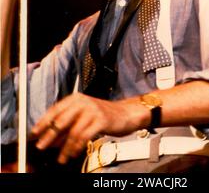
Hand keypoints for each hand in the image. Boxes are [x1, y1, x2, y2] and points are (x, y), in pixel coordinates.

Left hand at [31, 93, 147, 163]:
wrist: (125, 114)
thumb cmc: (102, 116)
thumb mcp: (83, 117)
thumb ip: (68, 126)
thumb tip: (50, 139)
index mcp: (76, 98)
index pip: (55, 110)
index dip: (43, 122)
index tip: (34, 133)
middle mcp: (83, 101)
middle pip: (61, 120)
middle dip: (49, 135)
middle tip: (41, 146)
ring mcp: (92, 110)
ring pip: (73, 132)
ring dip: (64, 147)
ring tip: (61, 158)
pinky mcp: (101, 119)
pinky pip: (85, 136)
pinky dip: (77, 147)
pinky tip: (73, 153)